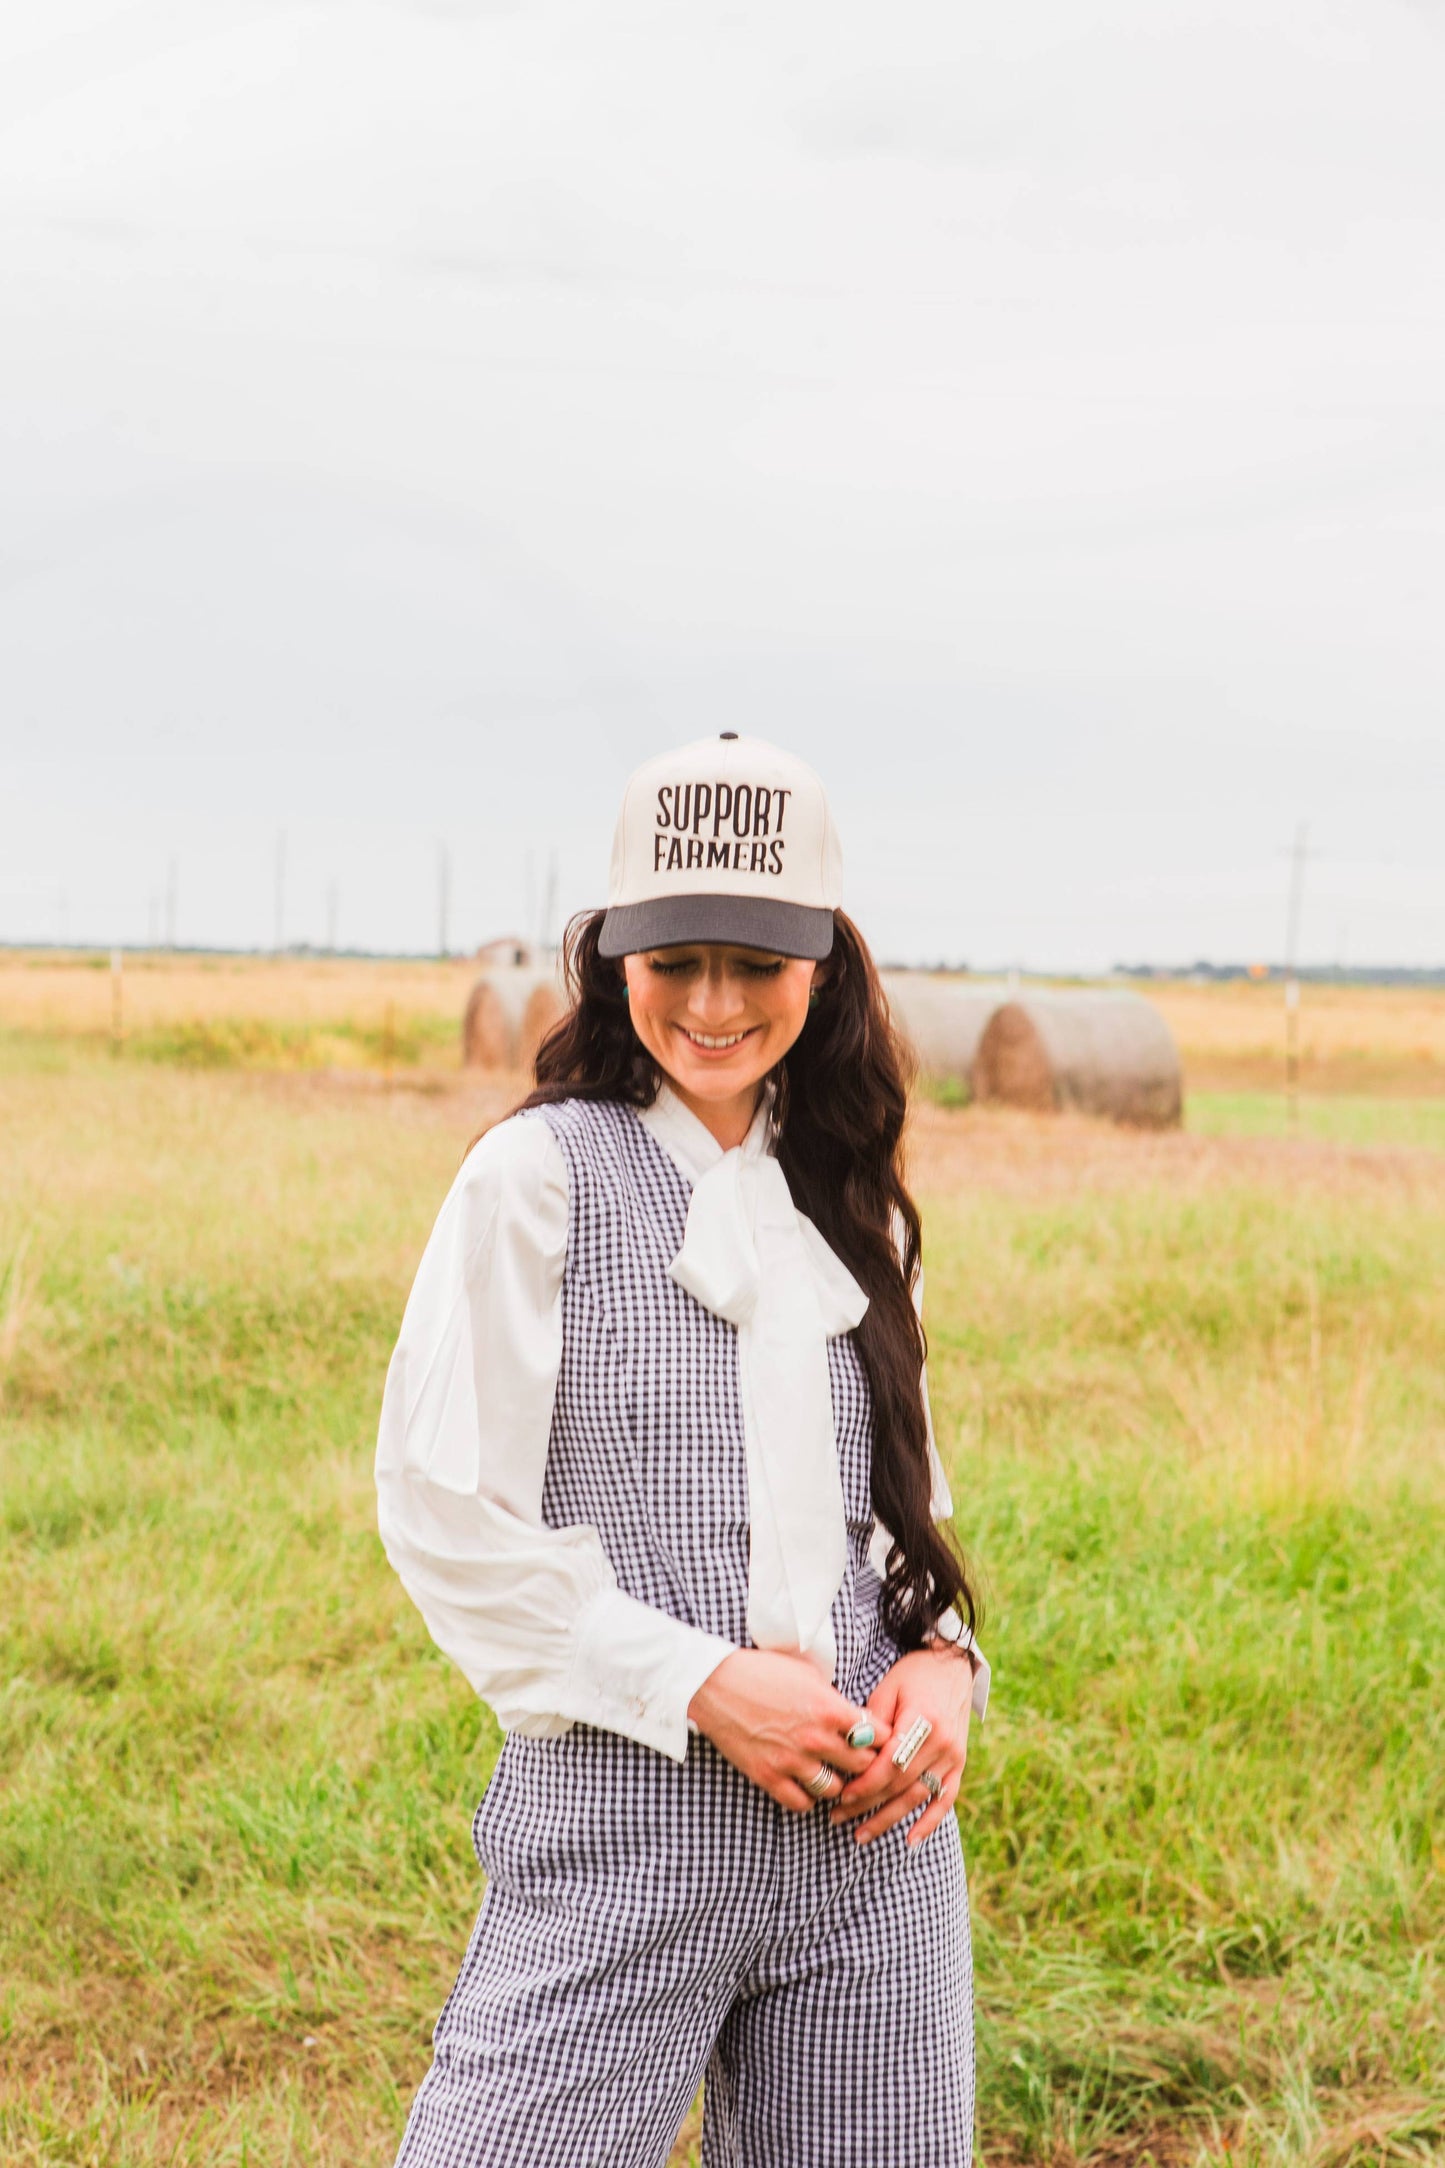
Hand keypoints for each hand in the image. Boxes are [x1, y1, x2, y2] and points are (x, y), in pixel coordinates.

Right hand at [688, 1650, 892, 1815]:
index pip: (880, 1735)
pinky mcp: (769, 1777)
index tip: (878, 1737)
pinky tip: (805, 1783)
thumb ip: (834, 1698)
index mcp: (829, 1708)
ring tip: (831, 1771)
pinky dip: (808, 1797)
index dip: (883, 1737)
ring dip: (837, 1781)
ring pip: (836, 1789)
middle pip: (864, 1766)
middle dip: (865, 1761)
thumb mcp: (807, 1673)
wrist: (715, 1684)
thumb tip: (855, 1715)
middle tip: (858, 1757)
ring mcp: (792, 1761)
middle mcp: (816, 1739)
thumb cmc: (761, 1670)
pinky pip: (802, 1803)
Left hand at [830, 1645, 973, 1848]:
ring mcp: (954, 1756)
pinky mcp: (960, 1763)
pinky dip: (929, 1822)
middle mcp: (942, 1742)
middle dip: (867, 1805)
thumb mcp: (888, 1689)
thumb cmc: (912, 1675)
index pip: (890, 1764)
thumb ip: (872, 1723)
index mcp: (922, 1721)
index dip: (865, 1784)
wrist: (951, 1665)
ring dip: (889, 1819)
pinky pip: (945, 1799)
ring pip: (918, 1797)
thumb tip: (849, 1754)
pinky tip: (911, 1841)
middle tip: (838, 1818)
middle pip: (900, 1784)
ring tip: (862, 1835)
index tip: (841, 1796)